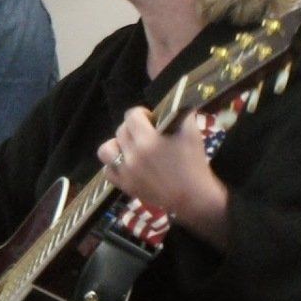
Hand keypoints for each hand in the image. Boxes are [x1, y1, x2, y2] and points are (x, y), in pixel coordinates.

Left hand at [98, 107, 229, 247]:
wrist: (194, 198)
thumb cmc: (194, 164)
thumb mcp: (192, 133)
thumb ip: (181, 114)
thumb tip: (174, 102)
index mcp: (148, 140)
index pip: (132, 115)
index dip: (141, 113)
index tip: (151, 119)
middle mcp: (132, 155)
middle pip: (121, 130)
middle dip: (133, 128)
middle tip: (146, 133)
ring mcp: (126, 172)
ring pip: (106, 150)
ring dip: (116, 145)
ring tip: (130, 147)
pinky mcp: (125, 186)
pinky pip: (107, 171)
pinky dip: (114, 165)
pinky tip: (127, 163)